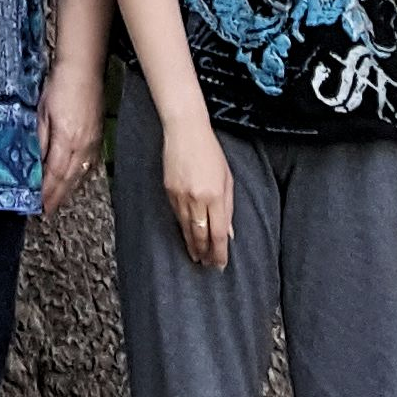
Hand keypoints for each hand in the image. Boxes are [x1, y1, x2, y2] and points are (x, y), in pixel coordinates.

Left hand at [36, 63, 103, 216]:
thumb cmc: (60, 84)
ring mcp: (93, 141)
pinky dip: (79, 176)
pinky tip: (73, 181)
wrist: (83, 67)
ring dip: (68, 189)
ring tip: (57, 201)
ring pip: (80, 173)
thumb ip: (39, 139)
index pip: (55, 174)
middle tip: (46, 211)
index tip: (38, 205)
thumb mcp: (41, 111)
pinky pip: (88, 163)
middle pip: (69, 178)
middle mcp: (83, 144)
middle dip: (57, 197)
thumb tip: (35, 163)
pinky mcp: (98, 136)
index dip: (47, 192)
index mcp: (67, 139)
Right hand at [163, 112, 235, 268]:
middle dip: (205, 253)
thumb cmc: (210, 152)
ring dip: (192, 245)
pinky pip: (177, 216)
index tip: (220, 264)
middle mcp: (196, 199)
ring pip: (186, 229)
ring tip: (197, 256)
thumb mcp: (227, 179)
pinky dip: (183, 228)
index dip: (219, 252)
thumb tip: (228, 233)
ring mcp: (180, 196)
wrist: (185, 131)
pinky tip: (187, 235)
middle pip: (200, 235)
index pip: (218, 234)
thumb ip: (228, 208)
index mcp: (215, 195)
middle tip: (208, 265)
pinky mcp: (168, 191)